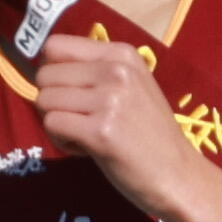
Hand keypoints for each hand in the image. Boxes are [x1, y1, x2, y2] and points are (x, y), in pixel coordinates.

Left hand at [34, 34, 202, 204]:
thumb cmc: (149, 133)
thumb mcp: (131, 85)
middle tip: (80, 120)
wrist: (178, 174)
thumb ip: (95, 70)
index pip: (55, 46)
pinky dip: (61, 142)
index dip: (52, 72)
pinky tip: (86, 148)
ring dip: (57, 123)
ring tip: (85, 135)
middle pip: (45, 76)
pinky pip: (53, 125)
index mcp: (122, 53)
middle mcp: (116, 70)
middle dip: (53, 101)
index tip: (69, 92)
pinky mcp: (100, 131)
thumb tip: (43, 65)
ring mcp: (109, 100)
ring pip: (45, 101)